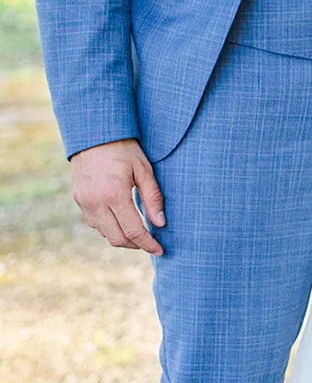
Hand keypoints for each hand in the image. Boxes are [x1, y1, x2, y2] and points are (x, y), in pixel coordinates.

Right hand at [71, 138, 165, 255]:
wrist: (94, 132)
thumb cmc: (123, 148)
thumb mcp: (143, 168)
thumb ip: (152, 197)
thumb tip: (160, 223)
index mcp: (114, 195)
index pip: (133, 231)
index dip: (148, 244)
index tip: (160, 250)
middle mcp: (96, 203)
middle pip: (117, 238)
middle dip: (136, 244)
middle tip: (151, 242)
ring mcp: (84, 203)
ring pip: (105, 233)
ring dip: (122, 236)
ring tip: (138, 230)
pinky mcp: (79, 200)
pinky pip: (95, 223)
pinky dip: (109, 227)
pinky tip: (121, 219)